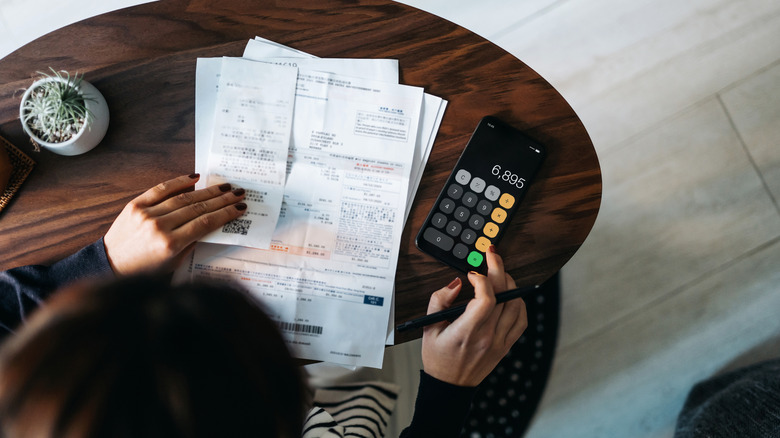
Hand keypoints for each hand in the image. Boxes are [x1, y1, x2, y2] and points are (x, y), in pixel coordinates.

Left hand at [103, 174, 246, 274]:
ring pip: (183, 198)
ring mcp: (146, 214)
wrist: (111, 264)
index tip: (239, 208)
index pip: (205, 223)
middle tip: (238, 193)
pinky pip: (160, 189)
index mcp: (170, 245)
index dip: (225, 214)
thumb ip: (192, 243)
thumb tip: (211, 223)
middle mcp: (159, 227)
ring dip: (207, 191)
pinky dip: (179, 182)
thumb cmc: (144, 269)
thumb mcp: (174, 263)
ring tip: (224, 186)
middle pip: (198, 208)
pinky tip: (195, 178)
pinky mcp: (135, 205)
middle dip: (222, 200)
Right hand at [421, 247, 526, 386]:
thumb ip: (439, 300)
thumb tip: (457, 283)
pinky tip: (510, 295)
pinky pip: (521, 320)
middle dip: (498, 269)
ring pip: (516, 304)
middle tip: (492, 255)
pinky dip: (519, 303)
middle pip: (503, 295)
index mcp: (466, 332)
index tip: (472, 273)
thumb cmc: (438, 358)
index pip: (486, 299)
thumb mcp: (428, 327)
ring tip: (500, 273)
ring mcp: (500, 341)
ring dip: (510, 283)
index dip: (482, 279)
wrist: (450, 386)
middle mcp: (487, 337)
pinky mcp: (506, 345)